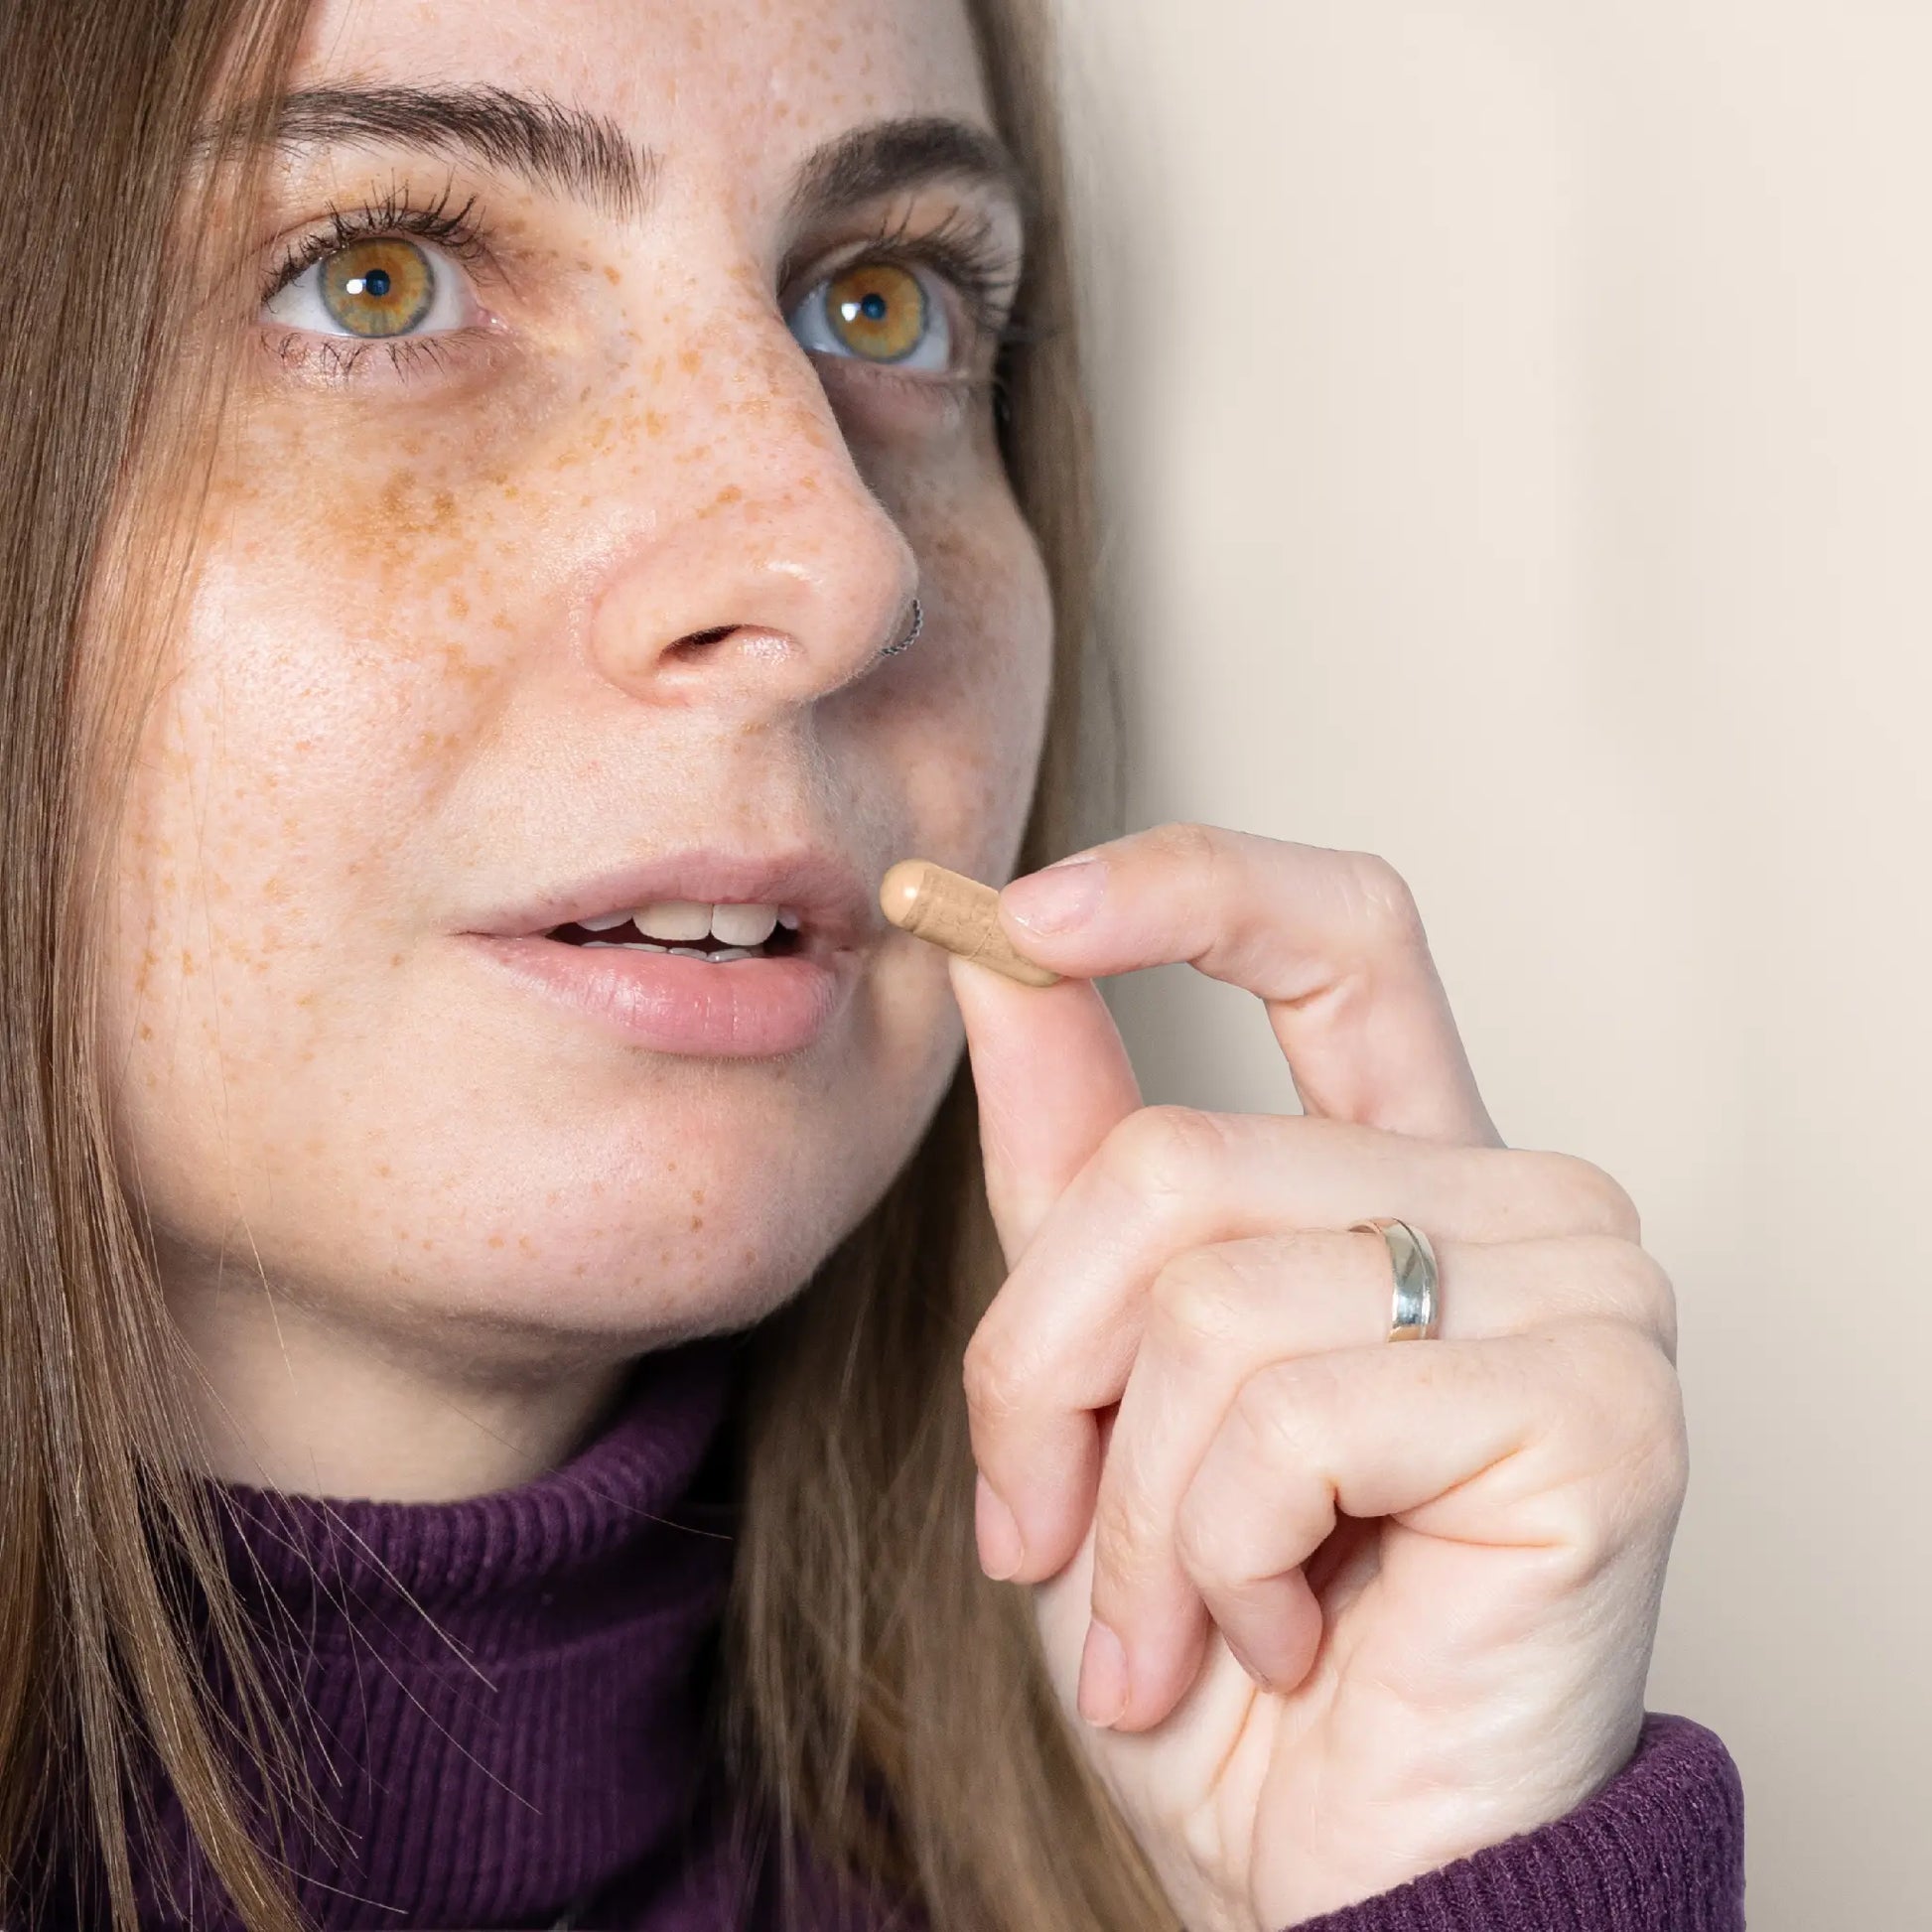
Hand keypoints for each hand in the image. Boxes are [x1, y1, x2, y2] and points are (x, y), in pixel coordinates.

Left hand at [951, 824, 1684, 1930]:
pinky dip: (1216, 1553)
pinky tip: (1279, 1639)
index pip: (1338, 930)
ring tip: (1175, 1616)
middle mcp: (1520, 1204)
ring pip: (1208, 1296)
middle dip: (1043, 1368)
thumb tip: (997, 962)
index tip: (1007, 915)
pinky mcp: (1598, 1410)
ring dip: (1128, 1499)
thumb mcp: (1104, 1372)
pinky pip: (1288, 1414)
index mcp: (1412, 1169)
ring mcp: (1581, 1293)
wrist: (1335, 1874)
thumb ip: (1072, 1160)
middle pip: (1176, 1162)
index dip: (1178, 887)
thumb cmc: (1228, 1627)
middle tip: (1048, 1522)